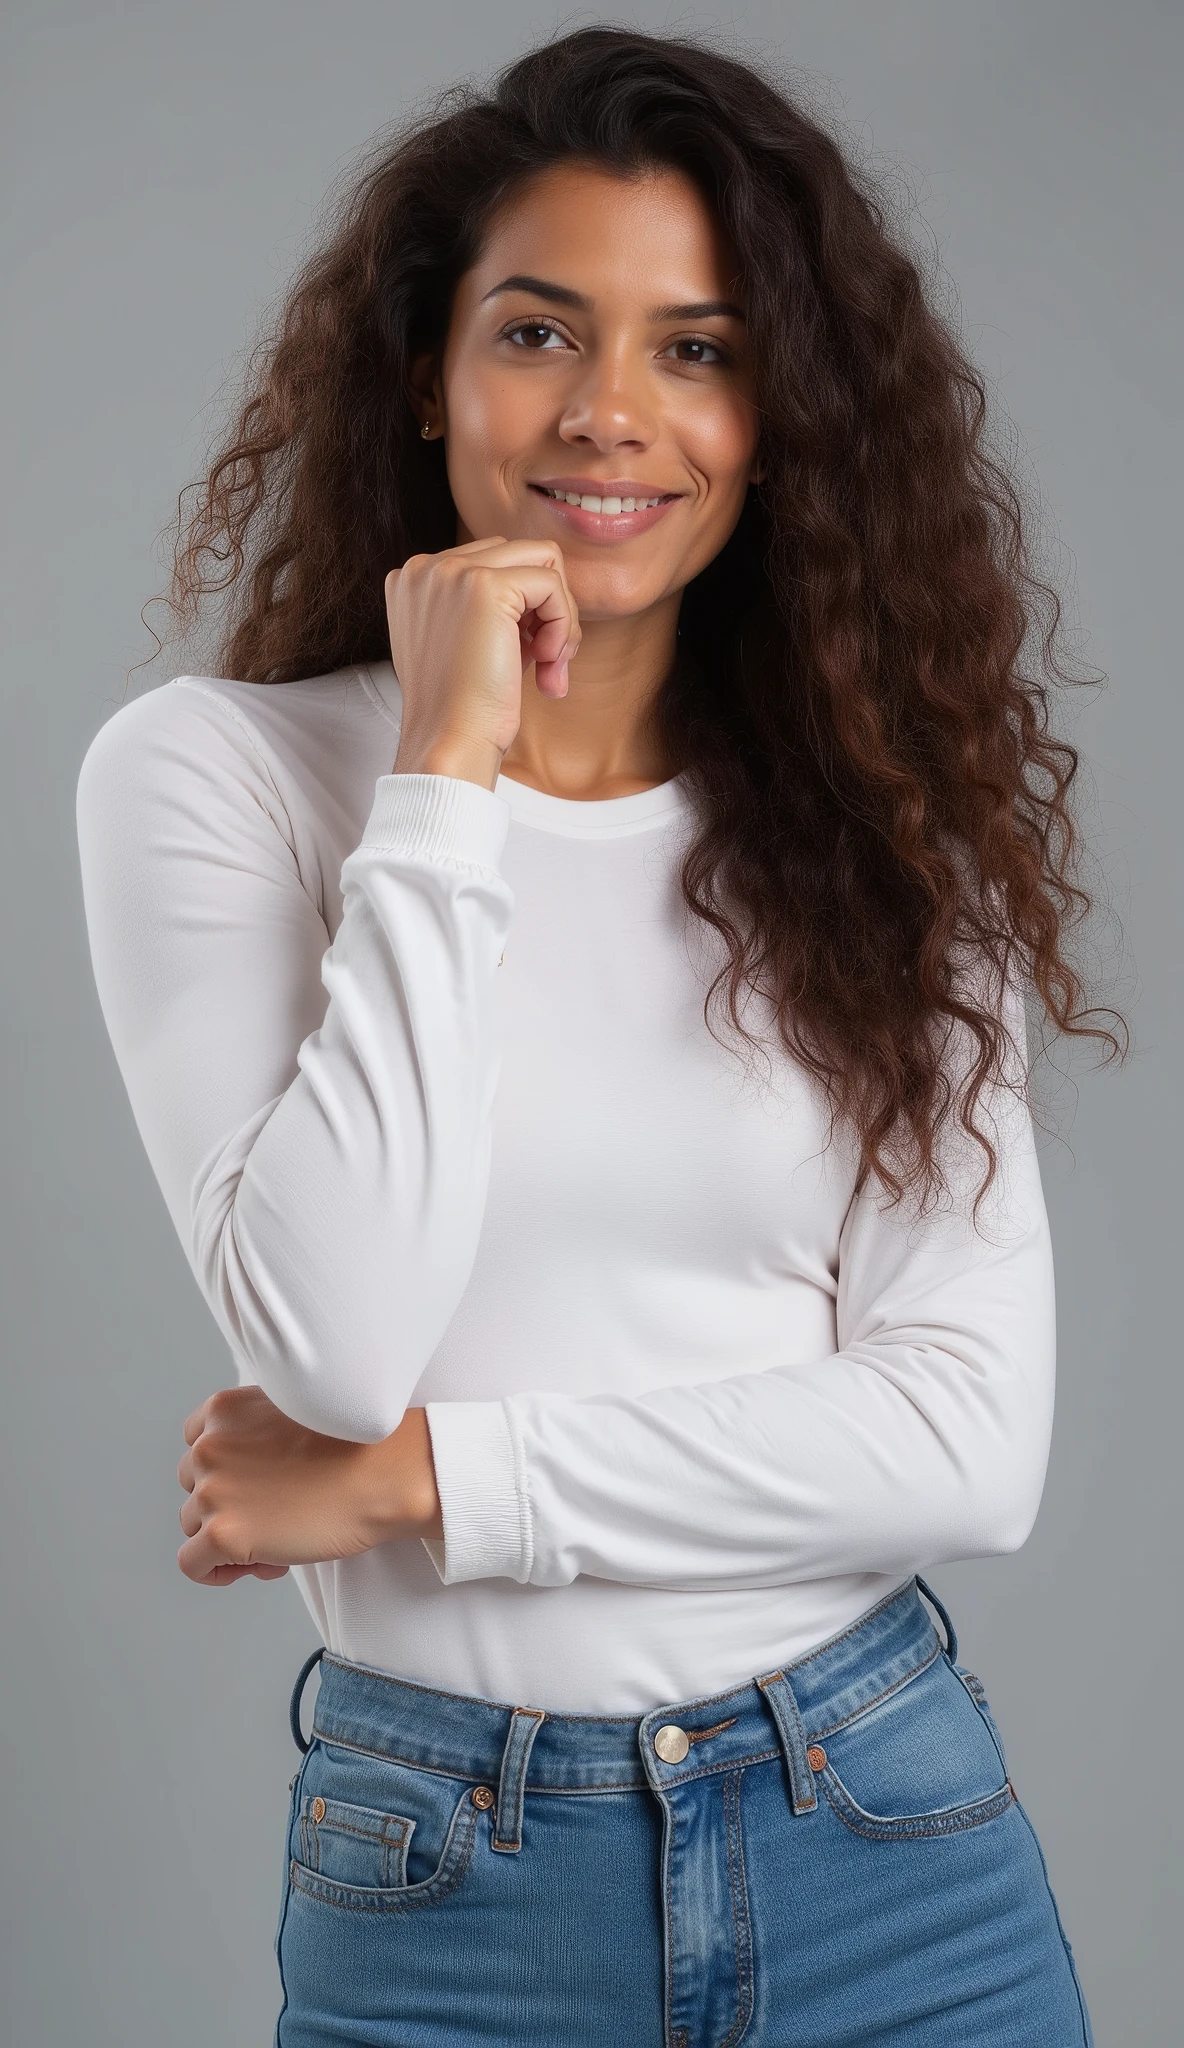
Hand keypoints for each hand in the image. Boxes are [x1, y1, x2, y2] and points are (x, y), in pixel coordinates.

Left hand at [176, 1386, 442, 1586]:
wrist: (383, 1474)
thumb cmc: (354, 1449)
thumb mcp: (290, 1414)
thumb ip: (253, 1436)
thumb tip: (241, 1485)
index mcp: (224, 1411)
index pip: (197, 1449)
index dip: (226, 1474)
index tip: (258, 1487)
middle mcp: (209, 1447)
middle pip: (195, 1489)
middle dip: (229, 1507)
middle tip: (276, 1517)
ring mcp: (212, 1491)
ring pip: (193, 1526)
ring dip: (229, 1539)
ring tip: (278, 1541)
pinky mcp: (222, 1533)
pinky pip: (193, 1564)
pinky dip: (218, 1571)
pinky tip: (259, 1565)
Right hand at [385, 536, 580, 790]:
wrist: (450, 742)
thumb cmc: (464, 709)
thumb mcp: (468, 643)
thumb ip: (489, 608)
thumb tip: (547, 587)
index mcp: (416, 579)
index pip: (496, 562)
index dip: (524, 608)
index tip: (524, 656)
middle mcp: (426, 567)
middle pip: (521, 554)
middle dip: (547, 608)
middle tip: (546, 661)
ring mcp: (452, 572)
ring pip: (544, 562)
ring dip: (560, 616)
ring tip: (550, 664)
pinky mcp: (485, 586)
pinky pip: (553, 585)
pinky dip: (564, 625)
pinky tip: (548, 664)